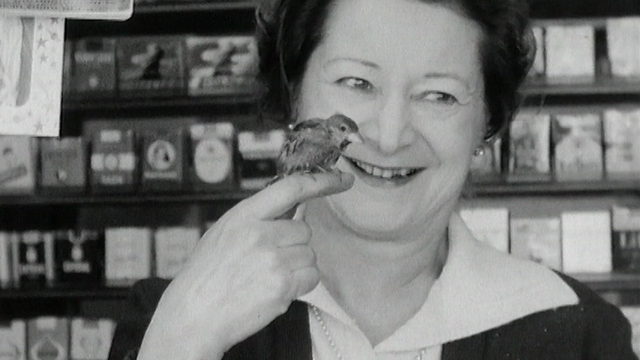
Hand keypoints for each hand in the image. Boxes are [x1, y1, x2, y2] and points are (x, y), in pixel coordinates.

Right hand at [136, 171, 354, 359]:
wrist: (194, 314)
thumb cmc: (207, 275)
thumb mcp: (225, 232)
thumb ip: (258, 219)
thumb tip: (294, 208)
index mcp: (244, 215)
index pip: (291, 188)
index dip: (322, 181)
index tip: (341, 180)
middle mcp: (260, 234)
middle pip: (304, 230)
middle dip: (293, 245)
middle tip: (268, 261)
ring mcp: (272, 260)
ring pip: (310, 255)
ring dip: (296, 267)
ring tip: (266, 277)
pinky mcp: (282, 286)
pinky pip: (311, 277)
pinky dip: (300, 285)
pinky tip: (275, 289)